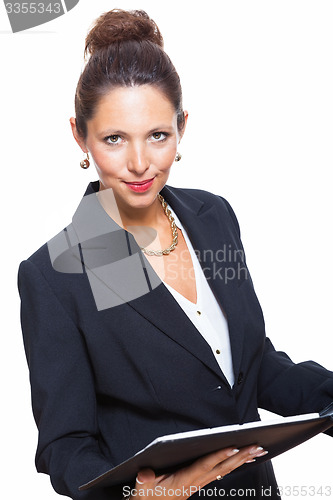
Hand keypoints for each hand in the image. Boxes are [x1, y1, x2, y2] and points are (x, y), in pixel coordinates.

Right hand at [129, 445, 267, 499]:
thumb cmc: (148, 494)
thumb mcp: (143, 487)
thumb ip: (144, 480)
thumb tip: (145, 474)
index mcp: (185, 480)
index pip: (205, 465)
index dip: (219, 456)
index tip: (233, 446)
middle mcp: (197, 481)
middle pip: (223, 467)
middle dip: (241, 456)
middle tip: (257, 446)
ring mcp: (201, 482)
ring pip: (226, 469)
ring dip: (243, 459)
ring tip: (258, 450)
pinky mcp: (201, 481)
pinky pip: (222, 471)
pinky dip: (235, 464)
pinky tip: (244, 459)